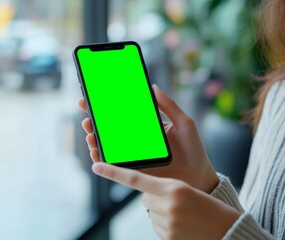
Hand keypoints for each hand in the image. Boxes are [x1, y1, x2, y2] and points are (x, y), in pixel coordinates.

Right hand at [78, 85, 218, 192]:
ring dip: (94, 138)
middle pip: (111, 129)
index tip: (94, 96)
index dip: (108, 106)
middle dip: (94, 121)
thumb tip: (153, 87)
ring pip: (108, 146)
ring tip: (89, 133)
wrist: (199, 177)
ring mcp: (134, 155)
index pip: (124, 114)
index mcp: (147, 127)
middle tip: (86, 113)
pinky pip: (113, 165)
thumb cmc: (194, 150)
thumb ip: (169, 105)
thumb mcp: (184, 123)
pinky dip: (101, 159)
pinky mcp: (133, 170)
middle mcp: (137, 140)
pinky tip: (95, 152)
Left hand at [92, 163, 239, 239]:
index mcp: (172, 188)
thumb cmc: (207, 206)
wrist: (225, 230)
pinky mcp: (167, 237)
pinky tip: (182, 225)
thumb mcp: (186, 190)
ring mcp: (166, 223)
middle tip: (178, 202)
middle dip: (156, 197)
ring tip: (184, 215)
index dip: (113, 172)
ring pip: (151, 212)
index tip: (96, 165)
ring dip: (162, 212)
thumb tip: (145, 195)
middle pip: (146, 197)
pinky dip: (166, 225)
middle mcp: (166, 205)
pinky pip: (157, 226)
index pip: (135, 179)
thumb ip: (164, 189)